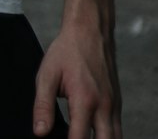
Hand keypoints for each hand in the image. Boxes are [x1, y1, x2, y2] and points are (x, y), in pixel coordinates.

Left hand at [32, 16, 121, 137]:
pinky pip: (117, 128)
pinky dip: (108, 136)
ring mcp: (114, 105)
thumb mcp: (47, 74)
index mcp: (85, 100)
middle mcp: (104, 106)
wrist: (90, 28)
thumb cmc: (68, 50)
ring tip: (85, 137)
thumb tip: (40, 133)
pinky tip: (95, 136)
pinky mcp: (117, 102)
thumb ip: (43, 106)